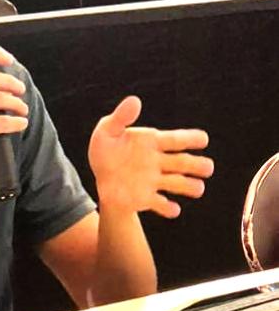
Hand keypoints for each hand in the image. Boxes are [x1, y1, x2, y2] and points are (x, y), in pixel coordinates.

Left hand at [88, 95, 213, 218]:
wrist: (101, 178)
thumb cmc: (107, 149)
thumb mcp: (107, 130)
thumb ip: (120, 117)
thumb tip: (135, 101)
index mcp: (152, 142)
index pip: (175, 139)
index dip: (190, 138)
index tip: (204, 139)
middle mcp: (158, 162)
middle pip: (182, 163)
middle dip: (196, 165)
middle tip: (208, 168)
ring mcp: (154, 181)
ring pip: (177, 183)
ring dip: (188, 186)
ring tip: (198, 189)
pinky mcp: (146, 199)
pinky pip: (159, 204)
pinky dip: (167, 208)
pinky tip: (173, 210)